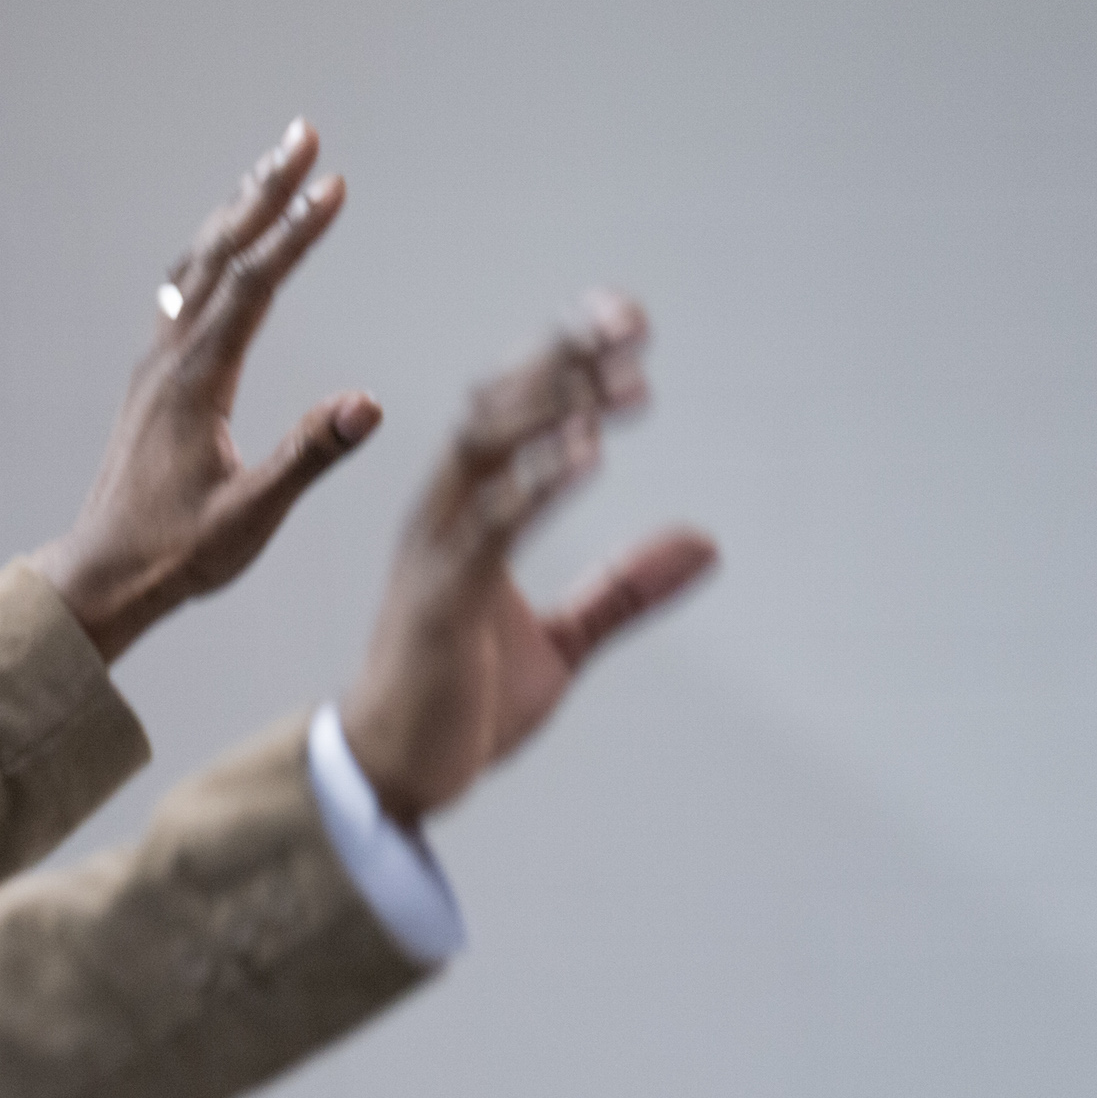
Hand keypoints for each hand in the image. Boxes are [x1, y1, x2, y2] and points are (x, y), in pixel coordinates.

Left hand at [34, 118, 380, 661]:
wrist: (101, 578)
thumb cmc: (172, 556)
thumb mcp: (248, 517)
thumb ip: (307, 458)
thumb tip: (368, 404)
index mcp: (195, 383)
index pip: (253, 287)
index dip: (294, 233)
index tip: (334, 185)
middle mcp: (169, 360)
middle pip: (219, 254)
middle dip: (263, 191)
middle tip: (303, 133)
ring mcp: (156, 367)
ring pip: (196, 268)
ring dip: (237, 214)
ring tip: (274, 168)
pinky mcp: (154, 383)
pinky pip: (184, 296)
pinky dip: (214, 255)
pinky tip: (228, 249)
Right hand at [339, 293, 718, 825]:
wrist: (392, 776)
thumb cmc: (458, 704)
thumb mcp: (560, 643)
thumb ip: (621, 590)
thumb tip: (705, 543)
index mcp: (464, 515)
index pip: (509, 411)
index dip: (563, 358)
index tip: (627, 321)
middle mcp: (442, 515)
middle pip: (493, 405)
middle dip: (561, 358)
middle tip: (630, 325)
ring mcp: (436, 553)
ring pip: (484, 446)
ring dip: (553, 404)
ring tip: (620, 382)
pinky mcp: (439, 599)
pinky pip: (489, 525)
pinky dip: (538, 481)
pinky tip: (590, 455)